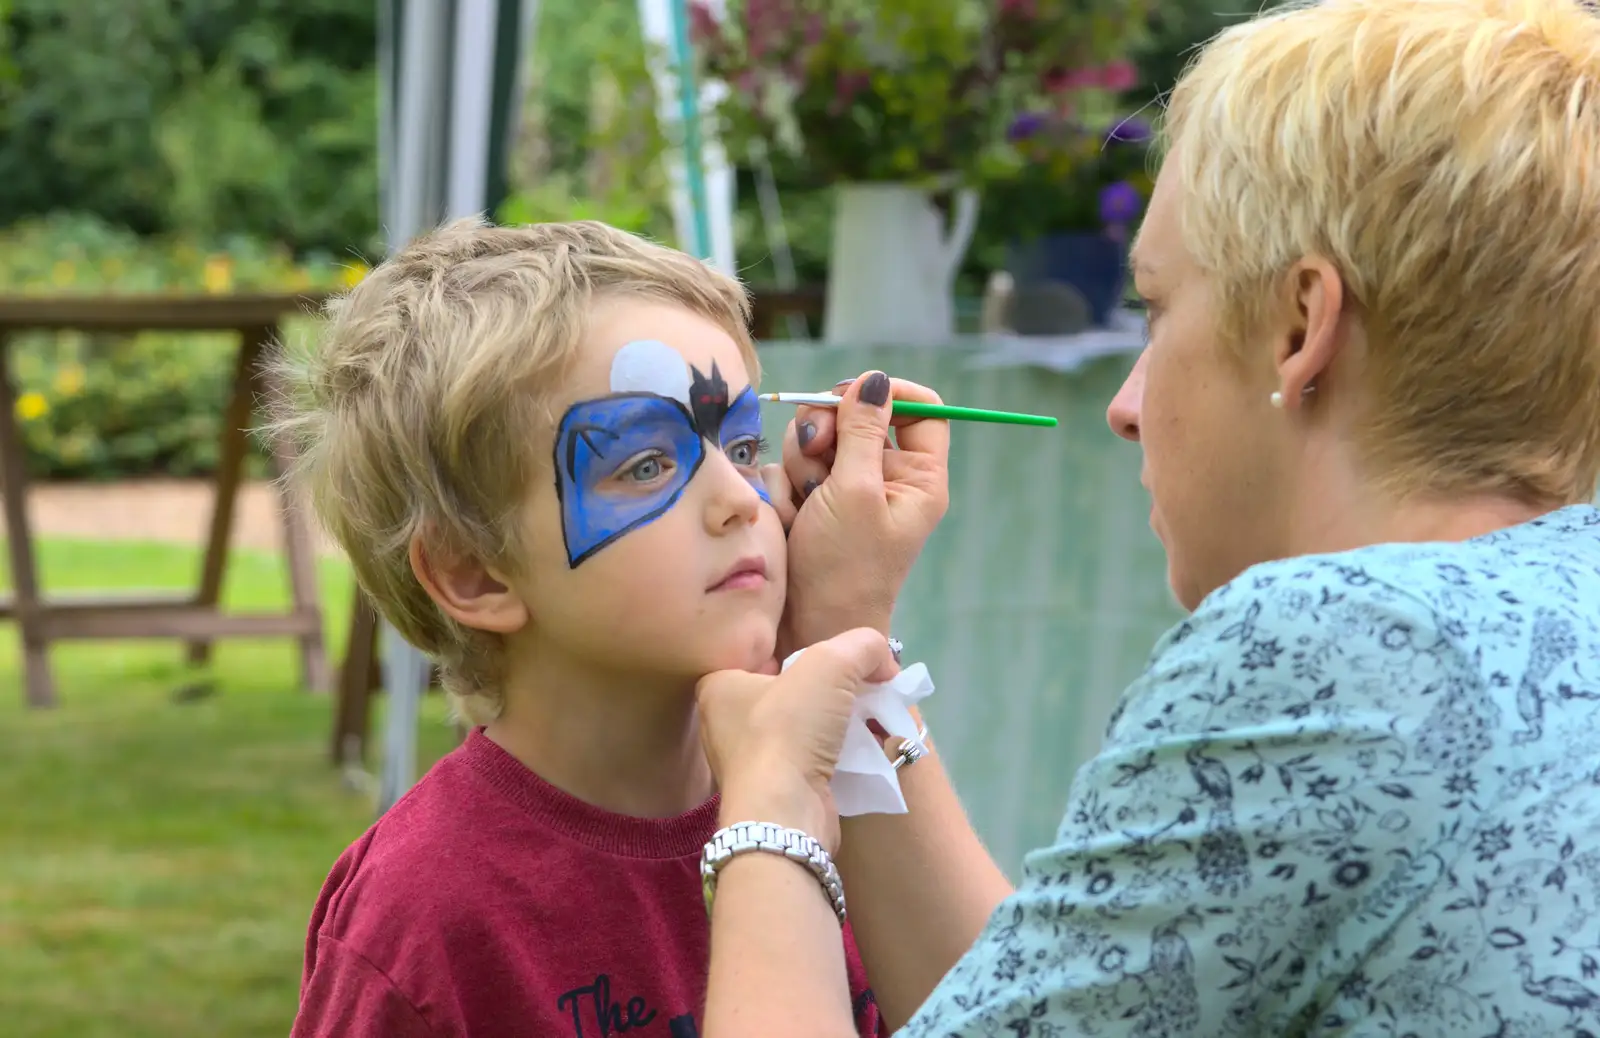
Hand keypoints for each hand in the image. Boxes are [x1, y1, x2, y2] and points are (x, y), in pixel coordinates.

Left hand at [696, 628, 898, 851]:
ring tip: (872, 717)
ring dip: (838, 722)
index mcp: (719, 686)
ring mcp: (748, 762)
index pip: (766, 655)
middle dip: (831, 689)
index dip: (807, 652)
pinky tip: (864, 749)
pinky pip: (810, 759)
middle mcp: (725, 723)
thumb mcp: (831, 664)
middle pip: (790, 691)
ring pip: (803, 727)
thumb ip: (862, 646)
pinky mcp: (773, 792)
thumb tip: (884, 662)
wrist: (785, 815)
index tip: (842, 661)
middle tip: (865, 687)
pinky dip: (837, 753)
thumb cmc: (789, 730)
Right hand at [767, 372, 950, 647]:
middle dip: (829, 429)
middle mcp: (885, 477)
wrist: (808, 624)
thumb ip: (863, 431)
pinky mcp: (812, 500)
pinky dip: (786, 489)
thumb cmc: (844, 567)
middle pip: (857, 415)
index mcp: (917, 477)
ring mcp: (846, 488)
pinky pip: (792, 467)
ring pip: (817, 439)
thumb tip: (876, 379)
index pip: (921, 409)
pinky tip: (793, 519)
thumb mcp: (856, 492)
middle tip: (818, 451)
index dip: (890, 392)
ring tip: (806, 503)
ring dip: (802, 464)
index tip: (853, 392)